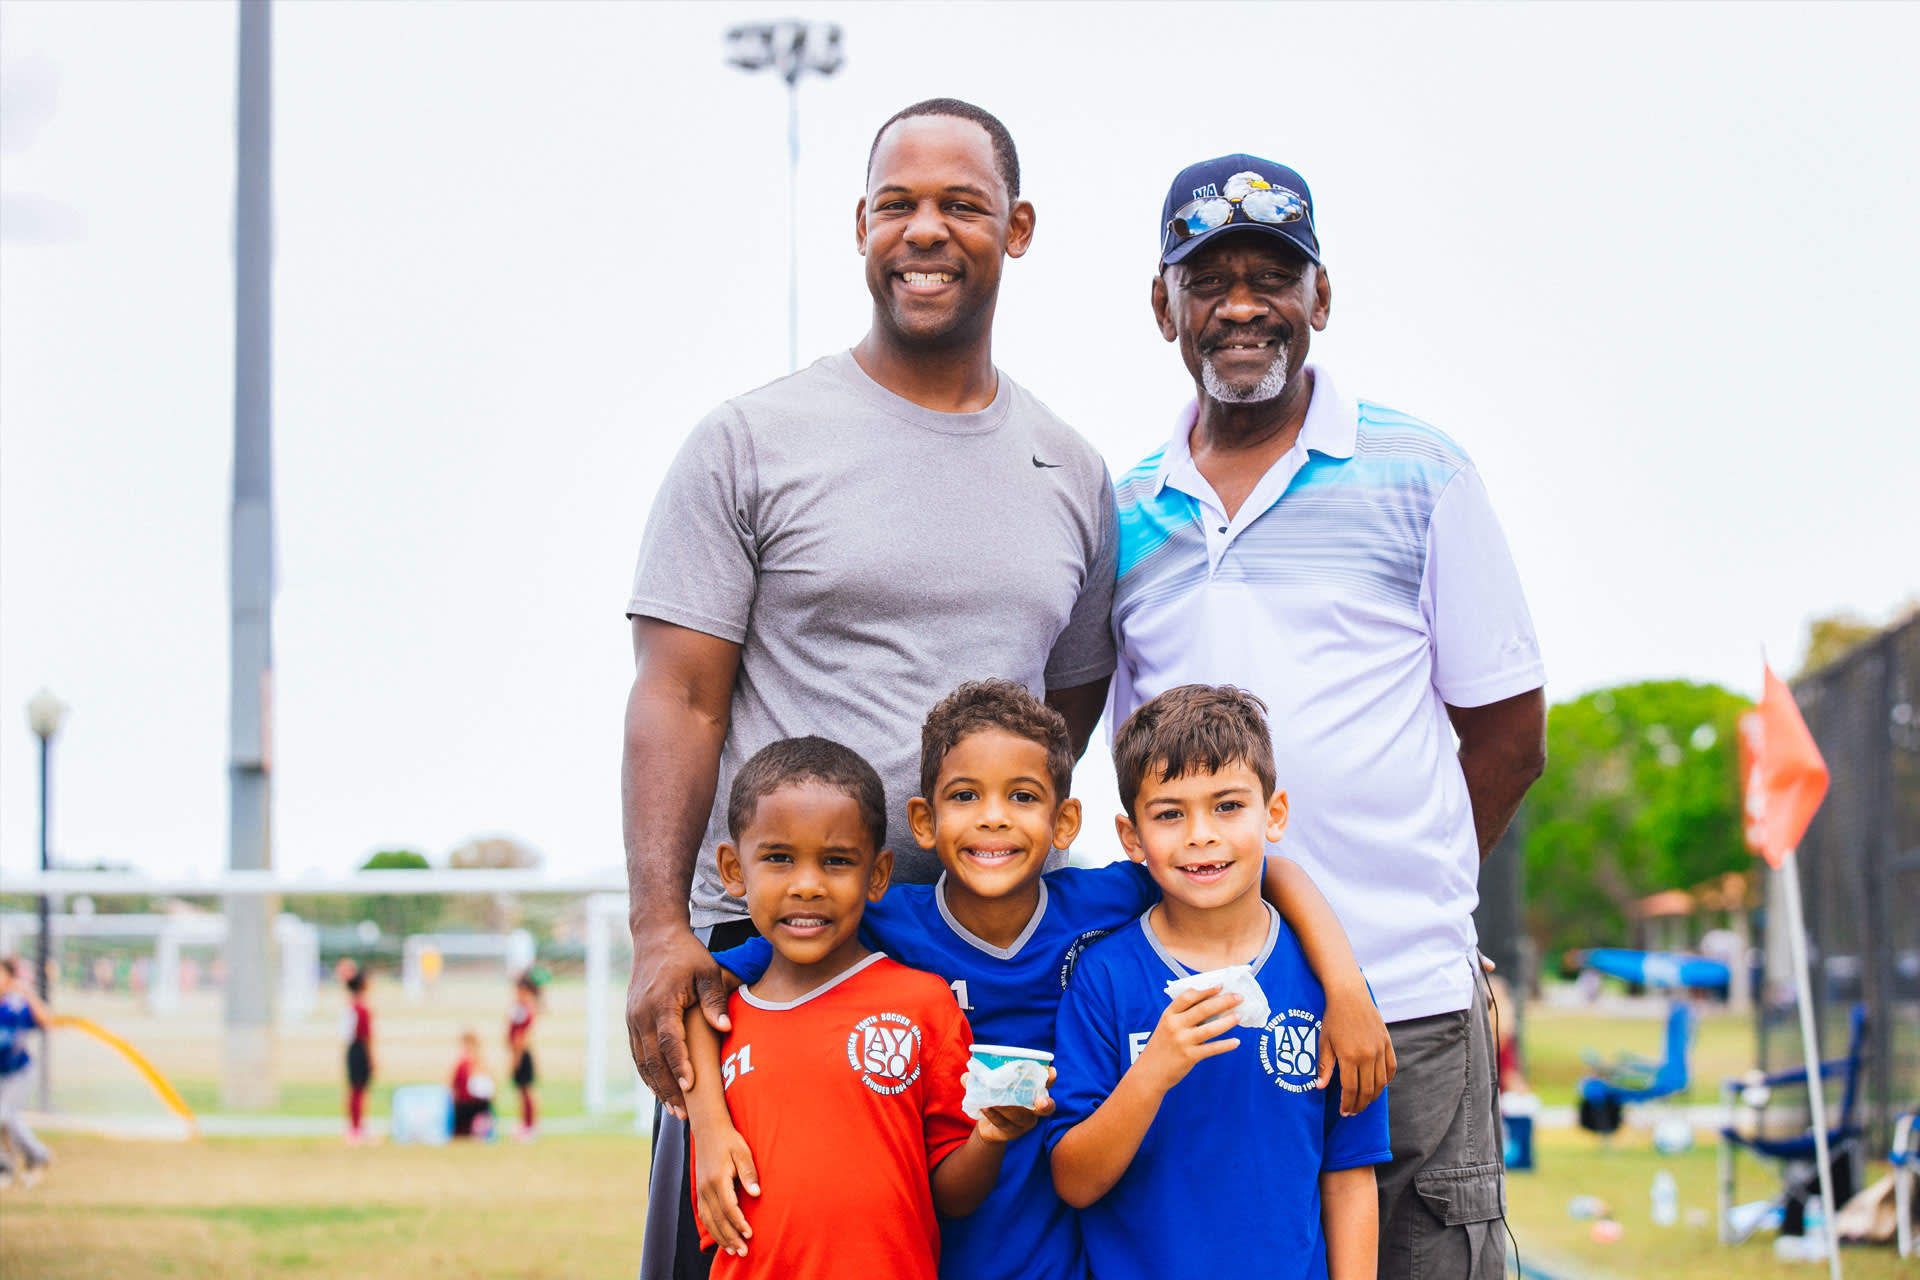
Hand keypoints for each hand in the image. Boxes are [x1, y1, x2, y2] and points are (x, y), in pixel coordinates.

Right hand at [627, 929, 731, 1110]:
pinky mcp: (631, 1022)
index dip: (679, 1065)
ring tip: (676, 1110)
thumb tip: (723, 1027)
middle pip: (653, 1059)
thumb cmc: (687, 955)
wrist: (655, 937)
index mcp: (660, 1002)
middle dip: (669, 1088)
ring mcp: (633, 1020)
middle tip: (686, 1113)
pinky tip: (662, 1091)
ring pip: (643, 1062)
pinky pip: (638, 1055)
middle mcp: (641, 1015)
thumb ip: (714, 1000)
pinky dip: (649, 1075)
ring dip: (658, 1087)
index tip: (690, 1087)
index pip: (670, 1040)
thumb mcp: (706, 971)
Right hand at [691, 1116, 759, 1256]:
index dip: (739, 1223)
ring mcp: (701, 1191)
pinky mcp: (700, 1191)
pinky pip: (704, 1216)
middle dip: (731, 1237)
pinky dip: (712, 1229)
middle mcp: (706, 1188)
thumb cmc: (729, 1140)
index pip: (728, 1207)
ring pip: (709, 1221)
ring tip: (733, 1251)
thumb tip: (757, 1193)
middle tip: (744, 1252)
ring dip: (721, 1238)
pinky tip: (721, 1238)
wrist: (708, 1130)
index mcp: (717, 1178)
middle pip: (718, 1219)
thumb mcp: (743, 1152)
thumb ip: (749, 1173)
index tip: (750, 1234)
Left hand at [971, 1067, 1056, 1143]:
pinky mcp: (1012, 1133)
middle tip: (1039, 1101)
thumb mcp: (991, 1088)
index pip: (1046, 1086)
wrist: (988, 1126)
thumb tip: (966, 1075)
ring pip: (1020, 1115)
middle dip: (1044, 1104)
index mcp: (1033, 1094)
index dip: (1050, 1080)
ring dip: (1006, 1107)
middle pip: (1045, 1108)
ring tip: (992, 1100)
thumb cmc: (995, 1100)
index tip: (1052, 1071)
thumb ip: (980, 1081)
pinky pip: (1004, 1123)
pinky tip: (985, 1108)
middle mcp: (1033, 1110)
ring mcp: (1024, 1123)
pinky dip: (994, 1115)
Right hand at [1135, 985, 1242, 1094]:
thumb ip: (1184, 1016)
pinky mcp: (1189, 1056)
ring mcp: (1182, 1041)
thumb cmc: (1162, 1047)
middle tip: (1238, 997)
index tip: (1221, 986)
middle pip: (1203, 1009)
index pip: (1188, 996)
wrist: (1149, 1072)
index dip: (1206, 990)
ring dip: (1227, 1021)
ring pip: (1210, 1029)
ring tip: (1239, 1016)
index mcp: (1169, 1014)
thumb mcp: (1167, 1026)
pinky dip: (1225, 1045)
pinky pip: (1211, 1049)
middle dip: (1223, 1001)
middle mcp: (1174, 1025)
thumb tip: (1212, 1006)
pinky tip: (1236, 1042)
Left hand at [1317, 978, 1394, 1114]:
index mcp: (1350, 1056)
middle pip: (1367, 1090)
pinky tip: (1378, 1086)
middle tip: (1353, 1112)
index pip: (1351, 1089)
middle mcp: (1368, 1055)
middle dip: (1359, 1105)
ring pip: (1381, 1083)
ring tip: (1363, 1102)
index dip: (1348, 1104)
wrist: (1350, 995)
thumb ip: (1324, 1067)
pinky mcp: (1387, 1043)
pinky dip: (1386, 1081)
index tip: (1344, 1112)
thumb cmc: (1333, 1018)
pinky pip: (1390, 1068)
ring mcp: (1380, 1050)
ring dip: (1373, 1096)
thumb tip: (1319, 1087)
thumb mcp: (1324, 1042)